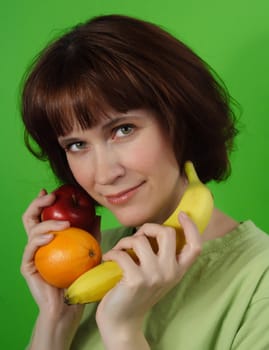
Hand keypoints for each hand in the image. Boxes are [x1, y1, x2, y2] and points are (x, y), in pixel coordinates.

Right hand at [21, 189, 82, 319]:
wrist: (70, 305)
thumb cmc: (80, 278)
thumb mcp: (90, 251)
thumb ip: (91, 233)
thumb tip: (97, 214)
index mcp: (49, 238)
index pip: (42, 216)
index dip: (43, 202)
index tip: (53, 192)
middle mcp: (37, 244)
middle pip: (30, 218)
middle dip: (38, 204)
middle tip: (51, 197)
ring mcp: (31, 254)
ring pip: (31, 230)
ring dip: (47, 222)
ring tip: (64, 223)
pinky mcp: (28, 266)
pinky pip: (30, 249)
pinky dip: (40, 240)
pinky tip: (50, 238)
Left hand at [96, 212, 201, 334]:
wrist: (123, 322)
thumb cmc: (137, 293)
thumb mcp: (157, 275)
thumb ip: (162, 256)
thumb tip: (153, 229)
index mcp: (178, 271)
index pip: (195, 246)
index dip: (192, 227)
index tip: (183, 214)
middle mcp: (170, 272)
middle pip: (167, 233)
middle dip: (148, 228)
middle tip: (137, 237)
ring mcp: (154, 276)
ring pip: (140, 240)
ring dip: (124, 241)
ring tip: (119, 251)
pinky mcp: (136, 280)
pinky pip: (122, 253)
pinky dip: (112, 252)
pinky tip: (109, 258)